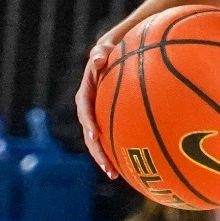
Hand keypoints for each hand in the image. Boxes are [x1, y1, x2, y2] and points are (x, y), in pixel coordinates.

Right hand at [77, 16, 141, 177]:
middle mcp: (92, 105)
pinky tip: (135, 163)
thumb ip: (102, 51)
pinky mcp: (112, 117)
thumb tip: (96, 59)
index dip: (89, 124)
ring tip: (116, 175)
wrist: (122, 48)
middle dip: (98, 152)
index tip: (96, 136)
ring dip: (106, 157)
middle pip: (91, 132)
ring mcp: (102, 113)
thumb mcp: (107, 45)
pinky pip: (115, 134)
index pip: (84, 109)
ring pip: (101, 139)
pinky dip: (121, 148)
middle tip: (109, 169)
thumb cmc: (116, 45)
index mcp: (88, 91)